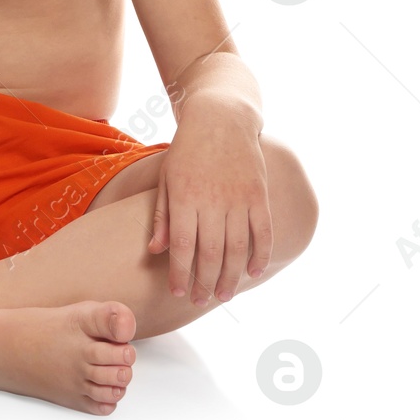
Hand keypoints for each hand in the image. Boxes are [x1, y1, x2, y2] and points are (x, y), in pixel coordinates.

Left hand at [147, 102, 271, 304]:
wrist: (221, 118)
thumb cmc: (187, 149)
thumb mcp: (166, 177)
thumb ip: (162, 215)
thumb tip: (157, 251)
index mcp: (185, 197)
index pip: (183, 246)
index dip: (180, 273)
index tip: (177, 292)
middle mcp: (212, 201)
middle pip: (211, 253)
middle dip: (204, 282)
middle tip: (199, 301)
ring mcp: (239, 198)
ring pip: (237, 248)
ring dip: (231, 276)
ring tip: (224, 295)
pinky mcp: (259, 194)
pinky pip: (263, 232)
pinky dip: (261, 255)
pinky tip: (254, 273)